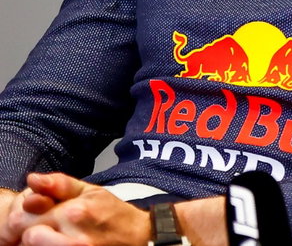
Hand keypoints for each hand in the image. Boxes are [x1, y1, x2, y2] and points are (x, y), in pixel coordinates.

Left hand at [12, 173, 148, 245]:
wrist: (141, 237)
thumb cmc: (115, 214)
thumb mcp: (91, 191)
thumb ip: (59, 184)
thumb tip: (33, 179)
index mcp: (74, 212)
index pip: (24, 218)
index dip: (28, 216)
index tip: (38, 214)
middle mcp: (73, 236)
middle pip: (29, 237)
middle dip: (34, 231)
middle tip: (48, 228)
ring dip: (42, 242)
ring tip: (57, 237)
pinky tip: (64, 242)